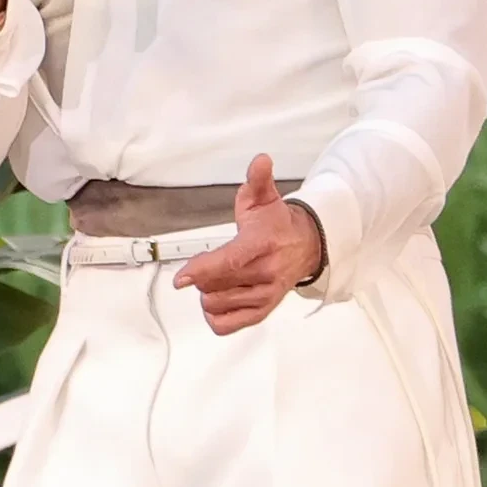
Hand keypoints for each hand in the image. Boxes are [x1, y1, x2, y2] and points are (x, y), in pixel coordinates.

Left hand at [174, 156, 324, 334]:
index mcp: (263, 245)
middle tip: (212, 259)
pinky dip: (215, 314)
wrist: (305, 247)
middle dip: (202, 273)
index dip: (201, 270)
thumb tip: (260, 161)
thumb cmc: (278, 226)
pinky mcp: (261, 313)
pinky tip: (220, 296)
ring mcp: (264, 297)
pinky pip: (224, 324)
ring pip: (215, 305)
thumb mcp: (264, 197)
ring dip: (207, 291)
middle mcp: (266, 274)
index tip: (181, 278)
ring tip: (219, 276)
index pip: (230, 262)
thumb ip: (257, 179)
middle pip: (216, 285)